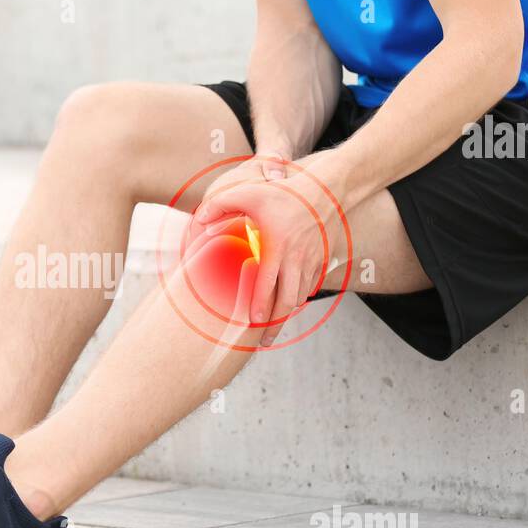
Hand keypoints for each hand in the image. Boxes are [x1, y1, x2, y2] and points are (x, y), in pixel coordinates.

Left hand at [193, 153, 339, 345]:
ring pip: (300, 298)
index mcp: (277, 247)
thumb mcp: (250, 191)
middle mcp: (297, 259)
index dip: (260, 307)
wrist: (329, 188)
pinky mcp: (323, 260)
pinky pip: (311, 287)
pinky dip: (300, 299)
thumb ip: (221, 203)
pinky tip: (290, 305)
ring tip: (274, 329)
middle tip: (263, 340)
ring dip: (288, 315)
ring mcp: (312, 262)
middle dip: (275, 324)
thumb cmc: (287, 191)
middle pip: (287, 301)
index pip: (267, 285)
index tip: (252, 322)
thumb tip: (199, 218)